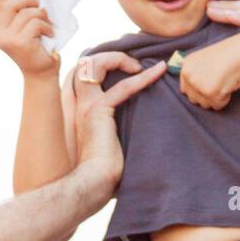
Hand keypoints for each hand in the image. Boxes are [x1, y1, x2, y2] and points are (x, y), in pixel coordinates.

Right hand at [0, 0, 58, 78]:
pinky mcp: (21, 43)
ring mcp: (8, 40)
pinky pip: (35, 23)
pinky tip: (50, 33)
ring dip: (42, 15)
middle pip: (8, 4)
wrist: (41, 75)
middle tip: (39, 6)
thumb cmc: (33, 49)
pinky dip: (47, 26)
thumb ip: (14, 15)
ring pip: (26, 13)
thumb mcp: (20, 31)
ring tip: (47, 23)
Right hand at [71, 54, 165, 190]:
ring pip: (93, 63)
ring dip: (117, 58)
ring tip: (139, 66)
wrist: (94, 184)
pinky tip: (159, 72)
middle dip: (108, 57)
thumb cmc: (104, 175)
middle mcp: (80, 105)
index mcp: (82, 112)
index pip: (85, 77)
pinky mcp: (98, 110)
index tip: (129, 69)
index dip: (104, 66)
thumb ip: (117, 132)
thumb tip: (143, 133)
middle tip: (133, 65)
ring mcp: (87, 105)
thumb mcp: (111, 145)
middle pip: (84, 64)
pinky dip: (144, 77)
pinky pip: (124, 86)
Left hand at [178, 34, 239, 110]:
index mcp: (186, 66)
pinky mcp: (210, 92)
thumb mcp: (205, 60)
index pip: (185, 89)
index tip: (209, 86)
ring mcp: (198, 84)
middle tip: (219, 84)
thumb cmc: (229, 54)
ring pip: (205, 104)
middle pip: (193, 99)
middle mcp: (188, 75)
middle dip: (206, 96)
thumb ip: (197, 74)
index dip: (198, 91)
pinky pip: (217, 106)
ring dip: (216, 98)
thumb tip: (195, 93)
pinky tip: (228, 86)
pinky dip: (225, 99)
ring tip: (224, 82)